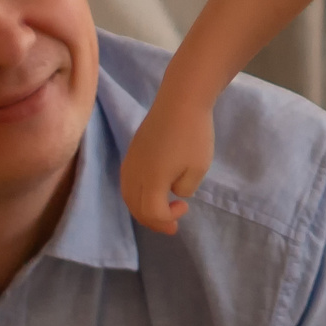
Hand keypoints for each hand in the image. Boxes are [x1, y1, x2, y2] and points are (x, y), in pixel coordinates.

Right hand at [120, 96, 214, 233]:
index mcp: (151, 180)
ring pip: (128, 195)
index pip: (152, 212)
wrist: (181, 100)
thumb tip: (172, 190)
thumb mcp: (198, 168)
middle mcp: (134, 173)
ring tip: (160, 212)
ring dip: (142, 209)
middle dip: (153, 221)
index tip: (185, 208)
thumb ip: (183, 188)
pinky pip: (127, 182)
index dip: (167, 219)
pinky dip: (137, 194)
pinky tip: (152, 192)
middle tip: (172, 225)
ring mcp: (130, 161)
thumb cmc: (194, 134)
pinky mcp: (131, 151)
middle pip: (136, 207)